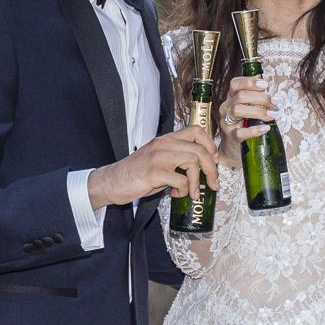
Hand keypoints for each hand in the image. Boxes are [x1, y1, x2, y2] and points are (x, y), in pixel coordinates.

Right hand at [87, 126, 217, 208]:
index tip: (213, 160)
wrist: (111, 182)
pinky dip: (184, 190)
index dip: (210, 145)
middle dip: (212, 169)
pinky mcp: (154, 172)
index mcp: (166, 139)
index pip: (196, 130)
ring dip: (198, 181)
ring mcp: (158, 156)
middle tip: (213, 183)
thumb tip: (203, 168)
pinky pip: (181, 179)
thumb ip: (177, 159)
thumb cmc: (137, 174)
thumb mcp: (159, 160)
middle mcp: (163, 143)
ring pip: (194, 161)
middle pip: (200, 149)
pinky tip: (175, 194)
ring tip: (193, 193)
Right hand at [215, 76, 275, 166]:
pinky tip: (265, 129)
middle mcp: (226, 108)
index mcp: (231, 98)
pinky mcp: (231, 137)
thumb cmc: (245, 125)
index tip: (265, 85)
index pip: (235, 84)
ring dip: (258, 111)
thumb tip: (274, 97)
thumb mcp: (250, 110)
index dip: (250, 82)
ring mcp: (227, 123)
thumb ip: (258, 101)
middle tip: (276, 103)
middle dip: (261, 98)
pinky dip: (254, 130)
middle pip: (240, 96)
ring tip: (272, 115)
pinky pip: (240, 132)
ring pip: (237, 110)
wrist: (233, 149)